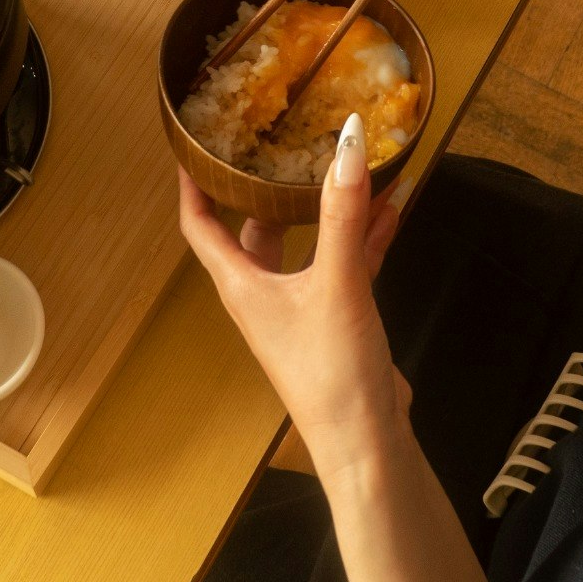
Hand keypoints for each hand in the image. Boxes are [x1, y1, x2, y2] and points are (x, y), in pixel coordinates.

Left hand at [178, 116, 408, 479]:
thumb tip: (350, 141)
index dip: (192, 183)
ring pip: (307, 244)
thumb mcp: (337, 281)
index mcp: (242, 284)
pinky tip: (390, 210)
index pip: (199, 225)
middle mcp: (263, 294)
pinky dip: (362, 237)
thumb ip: (344, 212)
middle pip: (255, 228)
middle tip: (280, 143)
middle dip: (270, 188)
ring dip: (328, 210)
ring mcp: (299, 308)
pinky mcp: (335, 320)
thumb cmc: (331, 371)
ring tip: (350, 167)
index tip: (193, 144)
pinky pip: (343, 265)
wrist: (365, 440)